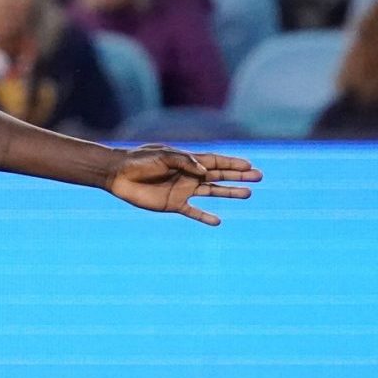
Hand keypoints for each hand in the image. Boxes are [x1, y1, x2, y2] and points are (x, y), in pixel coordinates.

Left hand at [106, 144, 260, 225]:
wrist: (119, 174)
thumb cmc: (140, 160)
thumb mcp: (164, 155)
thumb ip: (185, 161)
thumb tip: (204, 171)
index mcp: (188, 160)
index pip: (216, 161)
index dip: (233, 163)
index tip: (250, 165)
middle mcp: (189, 175)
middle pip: (219, 176)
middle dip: (238, 176)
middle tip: (258, 177)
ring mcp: (182, 190)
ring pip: (212, 192)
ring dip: (229, 193)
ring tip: (247, 194)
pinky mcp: (173, 204)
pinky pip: (193, 212)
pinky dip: (204, 216)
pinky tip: (217, 221)